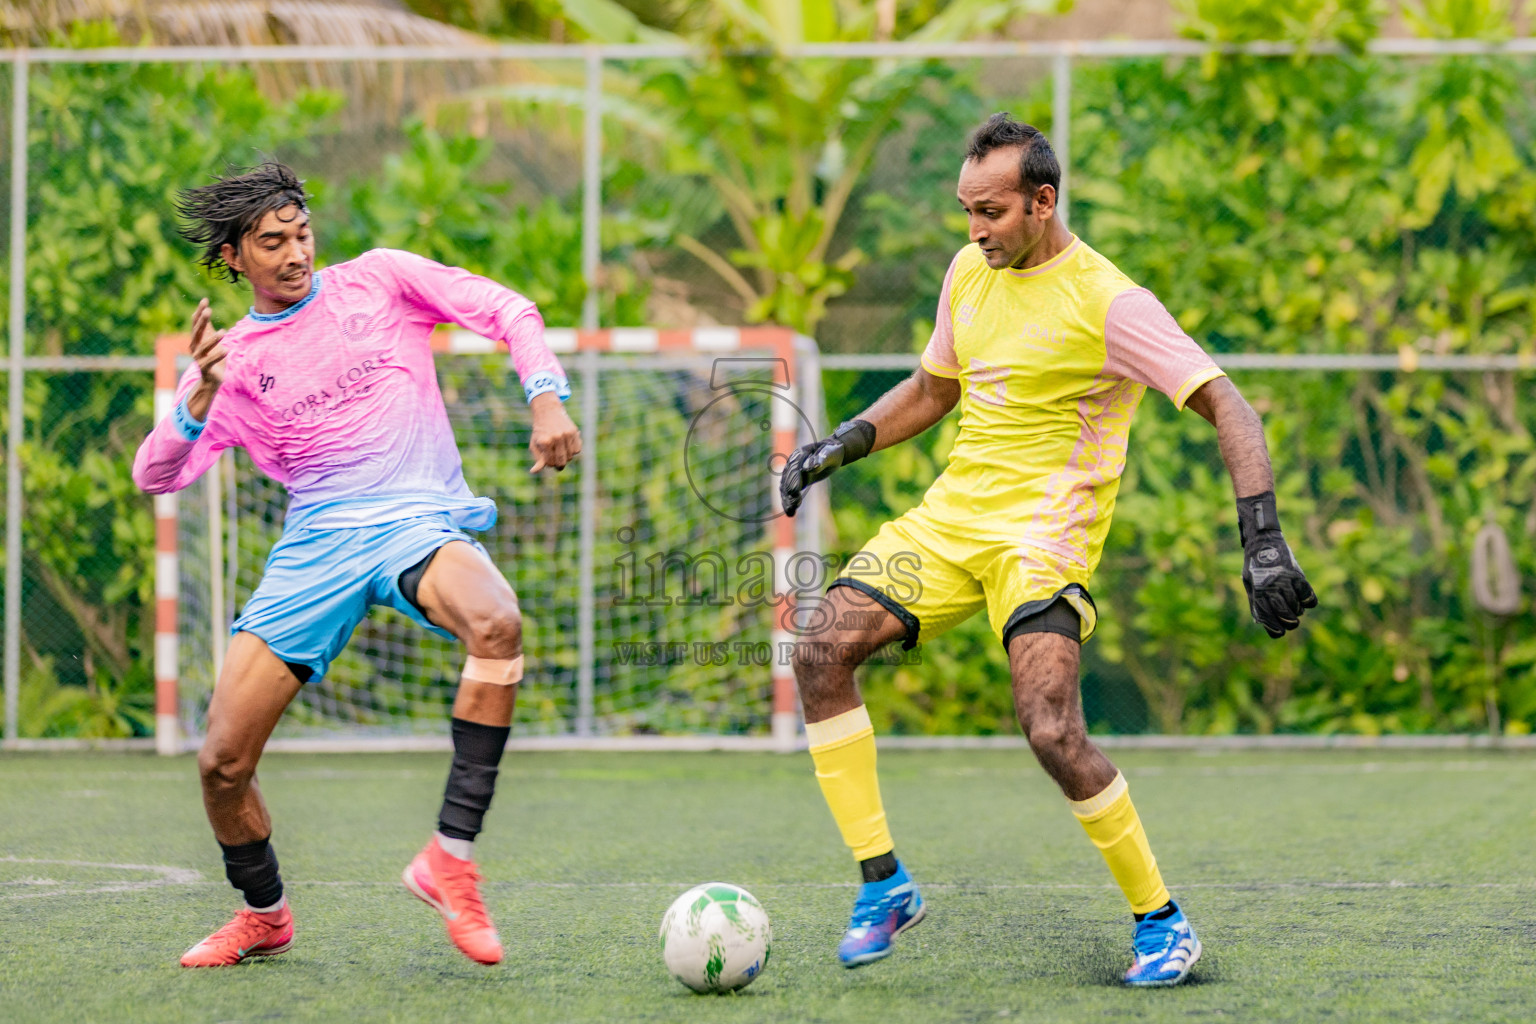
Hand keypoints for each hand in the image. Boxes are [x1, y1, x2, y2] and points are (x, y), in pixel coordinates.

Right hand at [186, 298, 226, 420]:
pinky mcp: (205, 369)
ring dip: (213, 339)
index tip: (205, 300)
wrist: (211, 381)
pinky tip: (226, 350)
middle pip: (197, 332)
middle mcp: (195, 348)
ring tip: (223, 332)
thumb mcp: (211, 342)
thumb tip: (204, 311)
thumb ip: (207, 329)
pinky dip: (218, 355)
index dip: (199, 312)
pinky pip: (210, 361)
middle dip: (202, 321)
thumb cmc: (213, 359)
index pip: (196, 323)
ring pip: (203, 347)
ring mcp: (198, 359)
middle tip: (208, 310)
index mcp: (196, 340)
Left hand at [528, 392, 580, 472]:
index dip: (549, 464)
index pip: (551, 463)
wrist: (548, 412)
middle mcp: (557, 438)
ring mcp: (567, 434)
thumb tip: (533, 472)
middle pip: (562, 461)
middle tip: (556, 460)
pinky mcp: (574, 431)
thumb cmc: (540, 431)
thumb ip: (537, 459)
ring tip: (560, 450)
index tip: (548, 459)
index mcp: (545, 442)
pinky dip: (573, 451)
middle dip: (559, 464)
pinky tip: (567, 445)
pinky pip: (577, 449)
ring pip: (571, 456)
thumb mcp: (534, 445)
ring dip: (566, 457)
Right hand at [779, 419, 874, 517]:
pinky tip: (790, 512)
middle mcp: (793, 463)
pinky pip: (790, 491)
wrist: (831, 452)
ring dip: (787, 499)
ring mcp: (793, 472)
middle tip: (794, 506)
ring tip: (790, 512)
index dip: (794, 481)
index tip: (795, 493)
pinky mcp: (797, 480)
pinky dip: (789, 501)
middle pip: (787, 480)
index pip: (794, 469)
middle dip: (789, 493)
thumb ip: (820, 460)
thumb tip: (811, 467)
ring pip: (786, 487)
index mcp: (799, 455)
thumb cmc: (832, 452)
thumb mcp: (829, 455)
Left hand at [1237, 492, 1317, 637]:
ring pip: (1297, 607)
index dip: (1276, 630)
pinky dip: (1308, 600)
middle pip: (1286, 616)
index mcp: (1258, 594)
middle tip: (1291, 621)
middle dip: (1289, 622)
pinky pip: (1307, 595)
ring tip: (1295, 606)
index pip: (1269, 621)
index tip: (1280, 630)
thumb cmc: (1254, 565)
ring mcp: (1285, 582)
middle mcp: (1271, 589)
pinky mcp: (1297, 575)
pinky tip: (1304, 600)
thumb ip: (1256, 602)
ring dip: (1297, 610)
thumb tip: (1263, 621)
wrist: (1262, 542)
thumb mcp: (1249, 583)